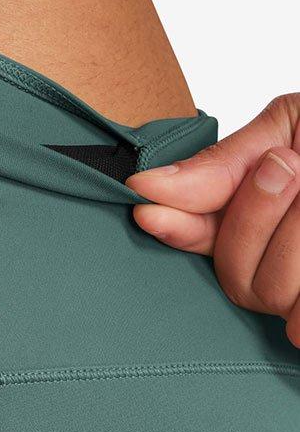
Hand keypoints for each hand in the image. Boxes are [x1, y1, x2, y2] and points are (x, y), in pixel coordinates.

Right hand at [126, 94, 299, 346]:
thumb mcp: (291, 128)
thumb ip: (224, 164)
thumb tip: (148, 189)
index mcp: (257, 218)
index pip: (199, 237)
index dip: (172, 226)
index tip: (147, 208)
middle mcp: (280, 266)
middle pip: (240, 280)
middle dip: (260, 220)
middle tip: (291, 167)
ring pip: (278, 303)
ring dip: (299, 242)